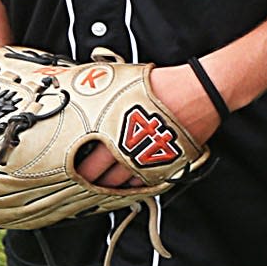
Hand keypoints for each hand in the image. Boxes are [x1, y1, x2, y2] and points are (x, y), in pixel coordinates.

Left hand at [73, 63, 221, 187]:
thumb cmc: (167, 84)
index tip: (64, 169)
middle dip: (86, 180)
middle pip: (96, 177)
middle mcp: (125, 151)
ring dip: (107, 185)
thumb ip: (101, 91)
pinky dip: (132, 184)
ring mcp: (145, 161)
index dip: (70, 168)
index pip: (81, 160)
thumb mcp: (124, 81)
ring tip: (100, 183)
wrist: (202, 91)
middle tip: (79, 179)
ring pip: (118, 184)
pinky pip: (141, 183)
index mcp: (110, 131)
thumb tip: (82, 87)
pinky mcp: (164, 166)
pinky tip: (127, 181)